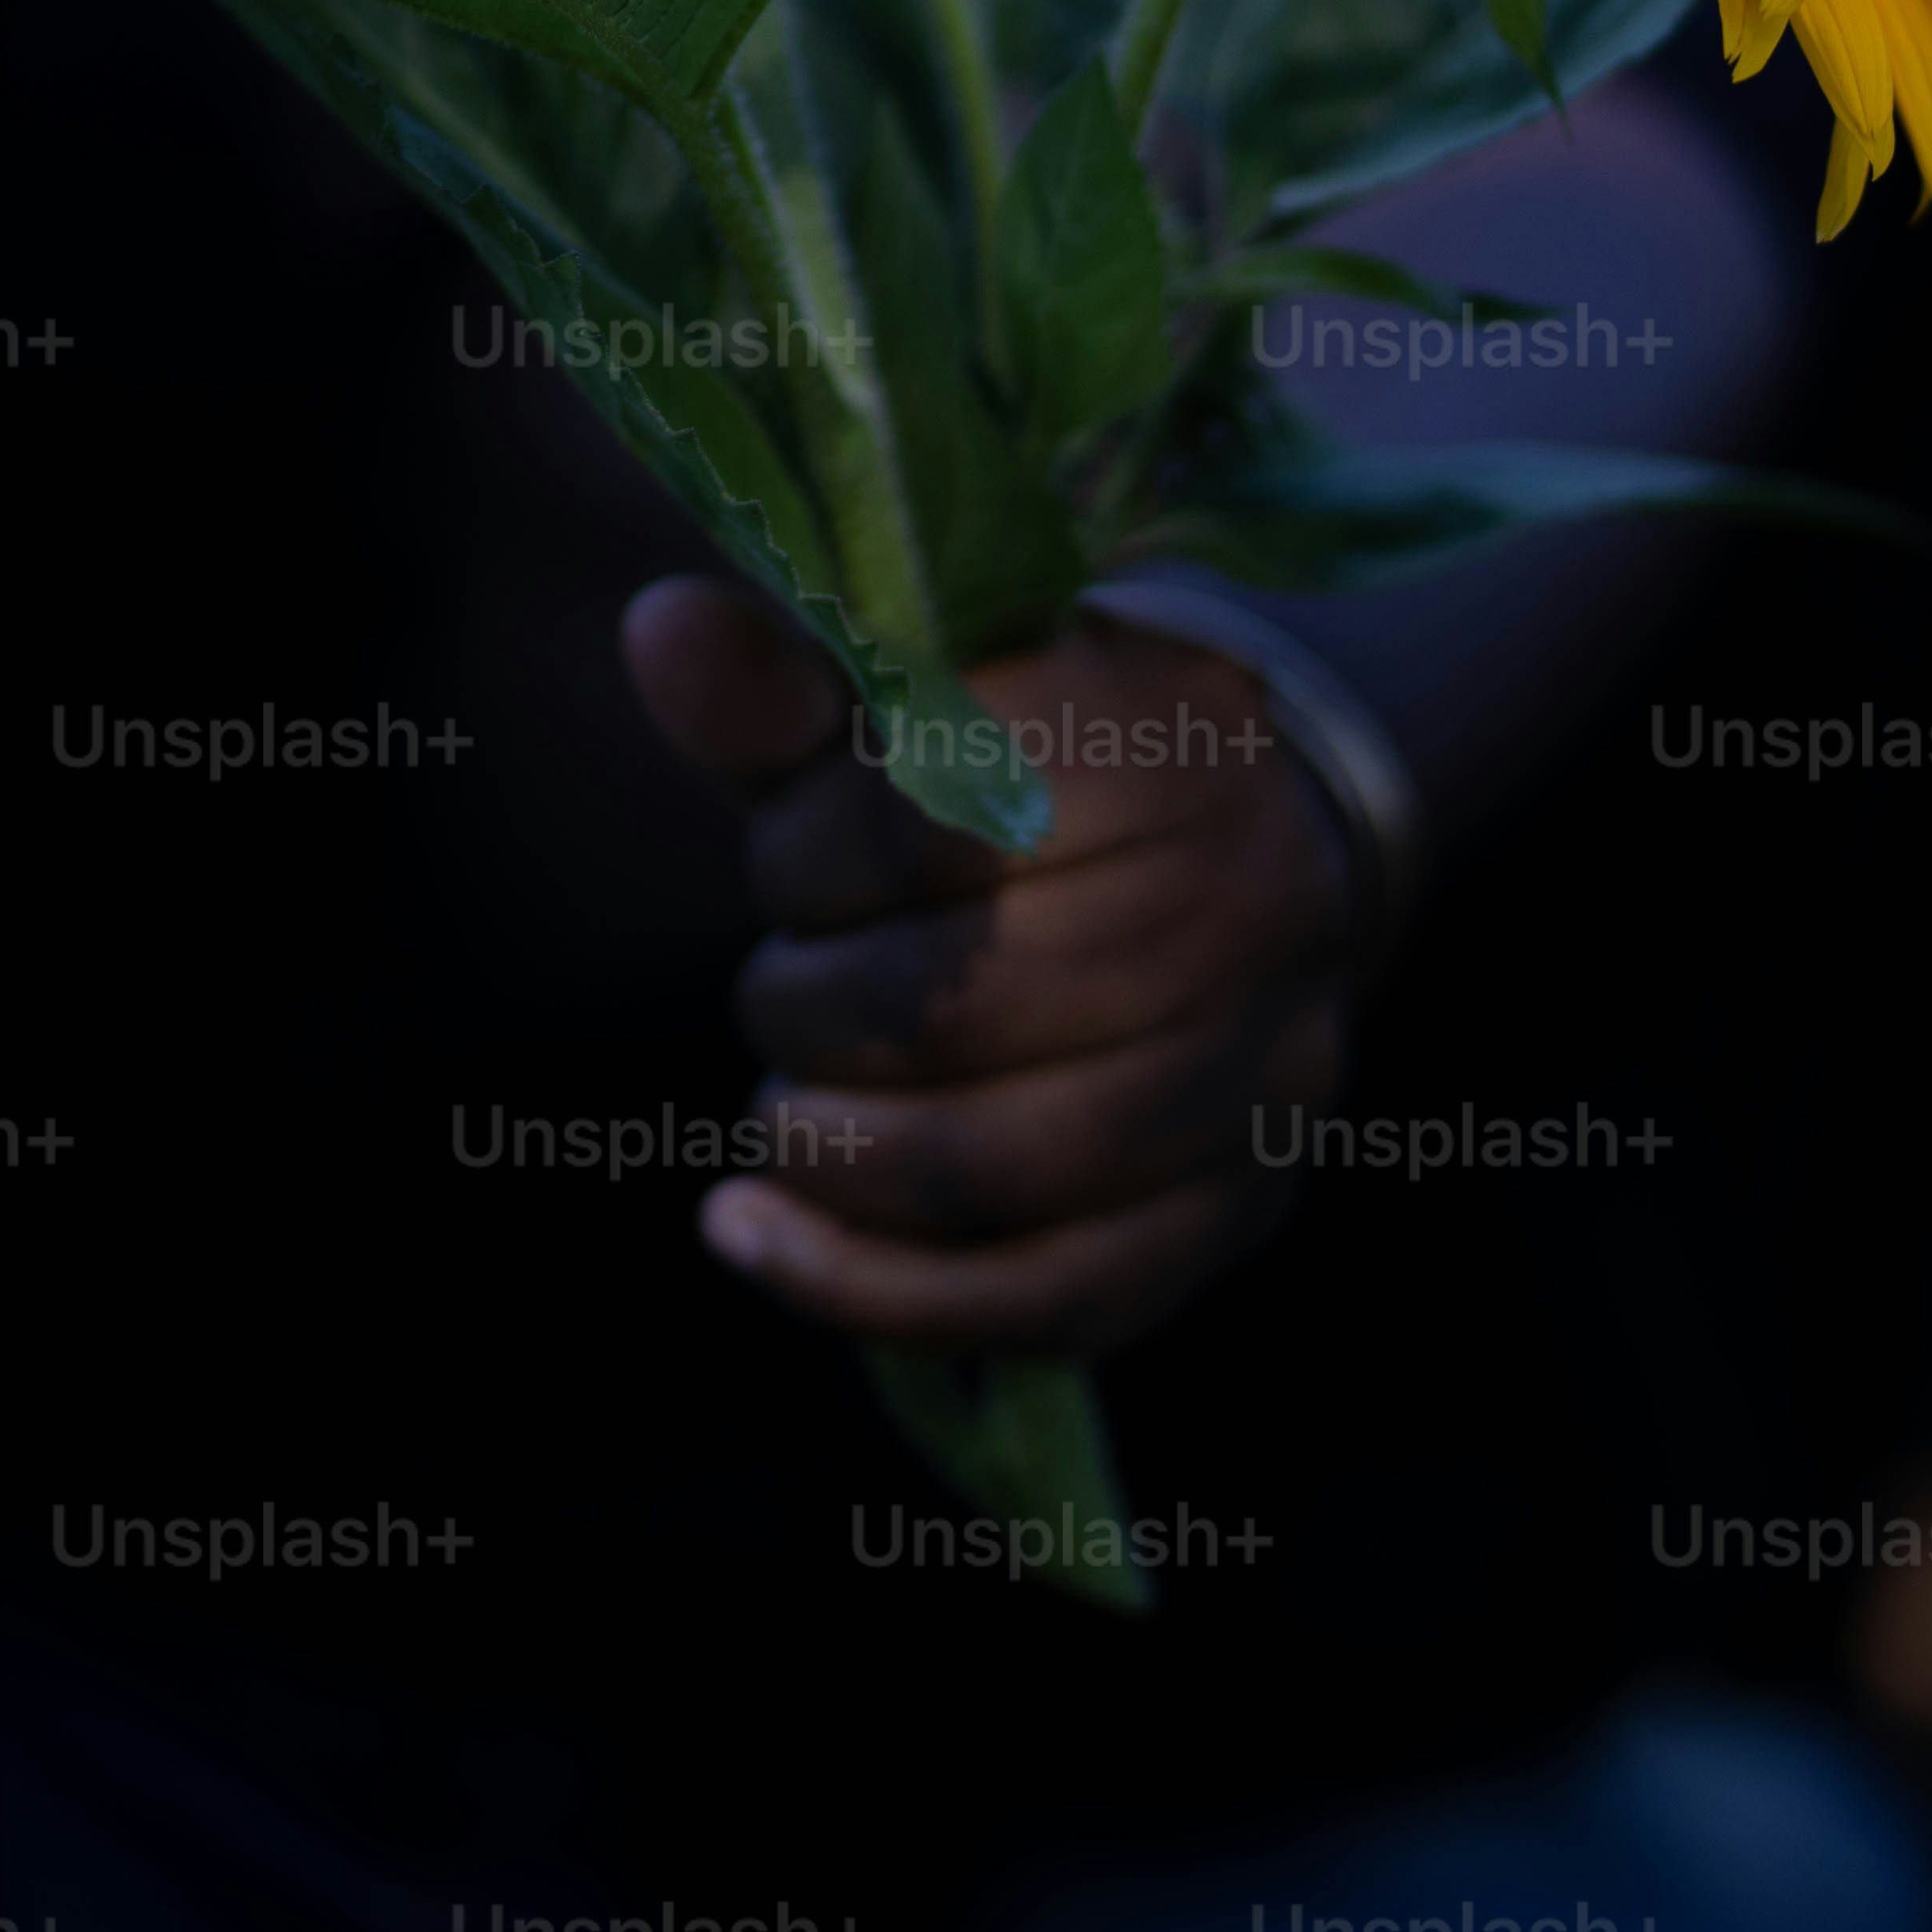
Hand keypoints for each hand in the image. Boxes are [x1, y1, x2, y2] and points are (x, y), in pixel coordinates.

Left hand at [620, 577, 1356, 1356]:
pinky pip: (1041, 1301)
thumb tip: (663, 630)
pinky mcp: (1242, 1210)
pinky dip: (867, 1287)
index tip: (788, 854)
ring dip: (824, 1150)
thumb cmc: (1046, 760)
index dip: (804, 852)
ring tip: (783, 1109)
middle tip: (785, 985)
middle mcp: (1247, 899)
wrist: (1269, 844)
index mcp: (1173, 729)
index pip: (929, 816)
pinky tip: (753, 1235)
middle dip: (803, 1007)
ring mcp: (1261, 1073)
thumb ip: (790, 678)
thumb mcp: (923, 691)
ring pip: (985, 1167)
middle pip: (949, 1005)